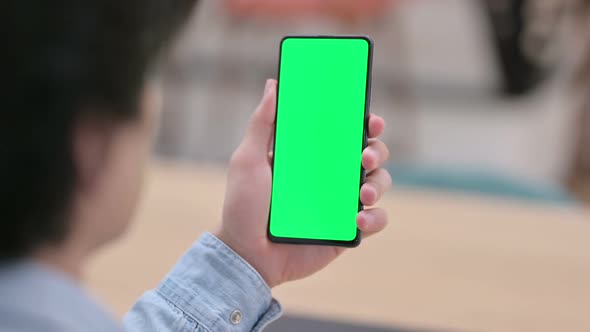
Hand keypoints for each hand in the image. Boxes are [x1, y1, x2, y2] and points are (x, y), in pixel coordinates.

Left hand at [216, 79, 390, 287]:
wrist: (245, 254)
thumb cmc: (243, 206)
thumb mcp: (247, 160)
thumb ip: (261, 123)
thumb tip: (273, 84)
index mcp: (312, 156)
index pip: (345, 132)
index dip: (364, 122)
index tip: (370, 119)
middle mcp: (331, 176)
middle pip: (371, 154)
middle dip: (377, 150)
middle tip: (364, 156)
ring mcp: (341, 204)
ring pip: (380, 183)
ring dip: (379, 183)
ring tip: (362, 192)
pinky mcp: (347, 232)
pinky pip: (376, 221)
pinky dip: (375, 219)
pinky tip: (358, 221)